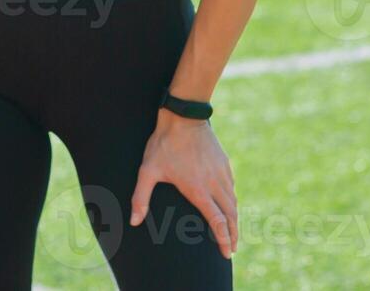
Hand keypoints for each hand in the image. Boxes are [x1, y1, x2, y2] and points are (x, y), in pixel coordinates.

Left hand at [129, 108, 237, 259]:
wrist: (183, 117)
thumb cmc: (163, 144)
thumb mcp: (147, 170)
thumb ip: (140, 197)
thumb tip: (133, 221)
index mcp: (198, 190)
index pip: (217, 221)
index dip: (223, 239)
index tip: (226, 252)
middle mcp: (214, 184)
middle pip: (230, 215)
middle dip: (233, 235)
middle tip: (232, 249)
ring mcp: (222, 173)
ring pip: (233, 202)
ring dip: (235, 219)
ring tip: (233, 231)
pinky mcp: (224, 163)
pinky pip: (232, 187)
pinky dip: (233, 201)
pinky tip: (230, 205)